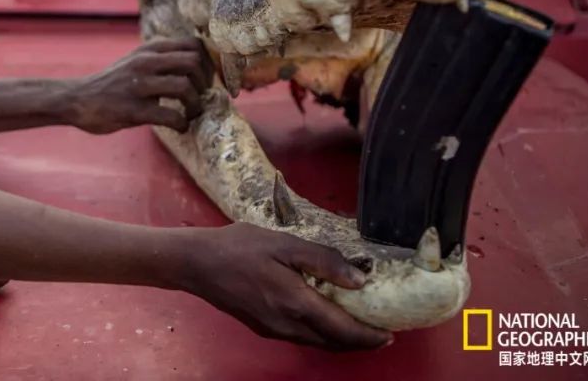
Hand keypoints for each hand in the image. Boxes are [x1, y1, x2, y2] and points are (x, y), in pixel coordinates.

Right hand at [67, 38, 213, 133]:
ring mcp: (138, 85)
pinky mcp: (132, 110)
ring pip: (185, 87)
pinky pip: (170, 116)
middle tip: (200, 98)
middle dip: (205, 83)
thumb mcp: (137, 60)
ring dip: (196, 105)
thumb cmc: (113, 83)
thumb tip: (198, 64)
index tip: (206, 80)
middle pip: (194, 62)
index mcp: (150, 49)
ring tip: (191, 113)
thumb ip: (162, 59)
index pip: (194, 44)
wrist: (77, 99)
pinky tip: (179, 127)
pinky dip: (182, 124)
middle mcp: (145, 62)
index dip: (208, 63)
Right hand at [179, 224, 393, 350]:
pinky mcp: (263, 327)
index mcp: (296, 303)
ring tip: (358, 324)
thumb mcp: (283, 244)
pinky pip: (302, 337)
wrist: (196, 263)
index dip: (370, 336)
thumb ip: (323, 261)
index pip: (344, 330)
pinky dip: (322, 333)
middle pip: (333, 343)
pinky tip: (323, 316)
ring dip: (341, 339)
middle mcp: (288, 325)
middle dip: (360, 341)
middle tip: (381, 330)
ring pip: (317, 343)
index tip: (391, 333)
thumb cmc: (238, 247)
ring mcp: (274, 329)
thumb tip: (360, 280)